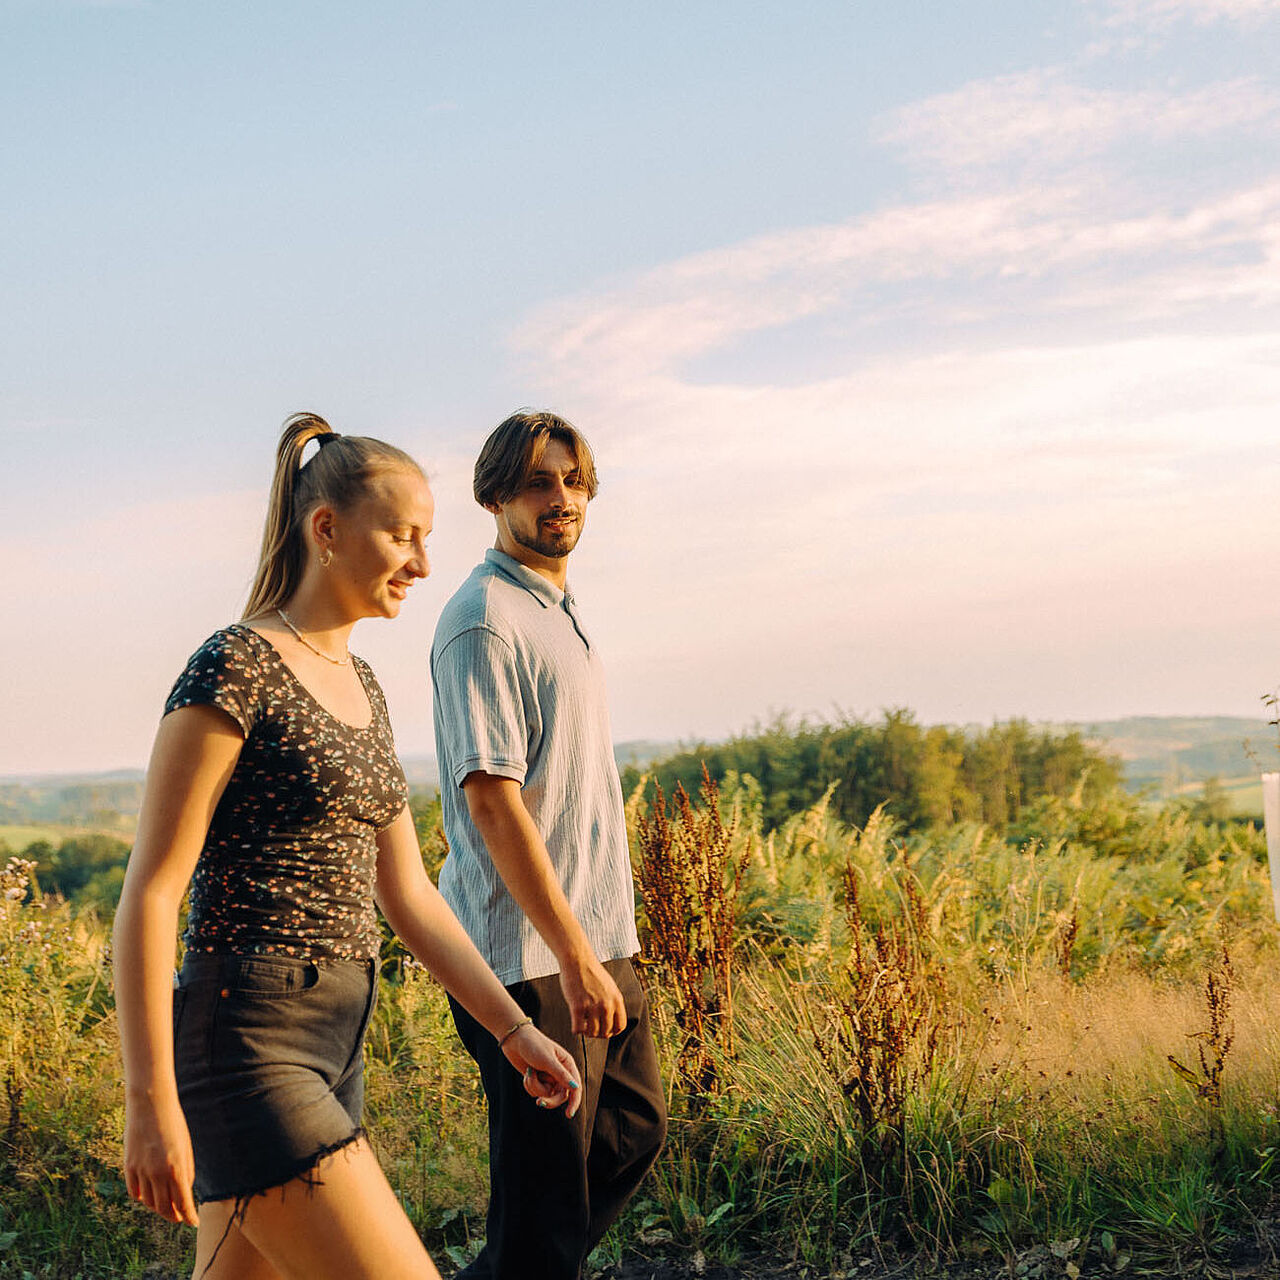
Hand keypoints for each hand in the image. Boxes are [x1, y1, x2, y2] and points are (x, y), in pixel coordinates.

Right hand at [123, 1093, 198, 1226]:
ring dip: (158, 1208)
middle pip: (164, 1207)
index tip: (193, 1222)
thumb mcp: (186, 1147)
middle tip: (179, 1218)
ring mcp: (141, 1171)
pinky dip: (142, 1197)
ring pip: (148, 1202)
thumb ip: (186, 1172)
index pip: (183, 1203)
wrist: (150, 1105)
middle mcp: (157, 1173)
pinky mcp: (128, 1167)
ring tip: (166, 1207)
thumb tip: (184, 1193)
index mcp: (176, 1168)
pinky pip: (134, 1192)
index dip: (188, 1216)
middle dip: (173, 1216)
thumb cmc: (173, 1123)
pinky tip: (148, 1196)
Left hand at [500, 1024, 582, 1117]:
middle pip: (560, 1096)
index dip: (574, 1102)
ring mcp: (548, 1077)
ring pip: (546, 1095)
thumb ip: (561, 1075)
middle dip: (549, 1099)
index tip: (569, 1114)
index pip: (575, 1087)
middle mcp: (560, 1073)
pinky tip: (527, 1072)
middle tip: (539, 1102)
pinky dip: (529, 1084)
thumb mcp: (548, 1060)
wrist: (514, 1039)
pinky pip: (535, 1092)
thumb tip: (575, 1088)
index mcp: (567, 1065)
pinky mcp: (537, 1080)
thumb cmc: (534, 1045)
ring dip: (535, 1087)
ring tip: (529, 1073)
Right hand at [559, 954, 626, 1038]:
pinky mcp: (577, 1007)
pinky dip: (576, 1030)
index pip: (620, 1026)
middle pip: (606, 1032)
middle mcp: (607, 1004)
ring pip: (592, 1033)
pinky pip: (578, 1029)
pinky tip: (575, 1022)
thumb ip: (612, 1002)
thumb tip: (612, 1020)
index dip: (612, 1032)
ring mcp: (592, 1006)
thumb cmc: (591, 972)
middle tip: (591, 1028)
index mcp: (617, 999)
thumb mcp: (610, 986)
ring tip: (583, 1025)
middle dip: (598, 1033)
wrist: (577, 960)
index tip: (604, 1030)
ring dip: (587, 1032)